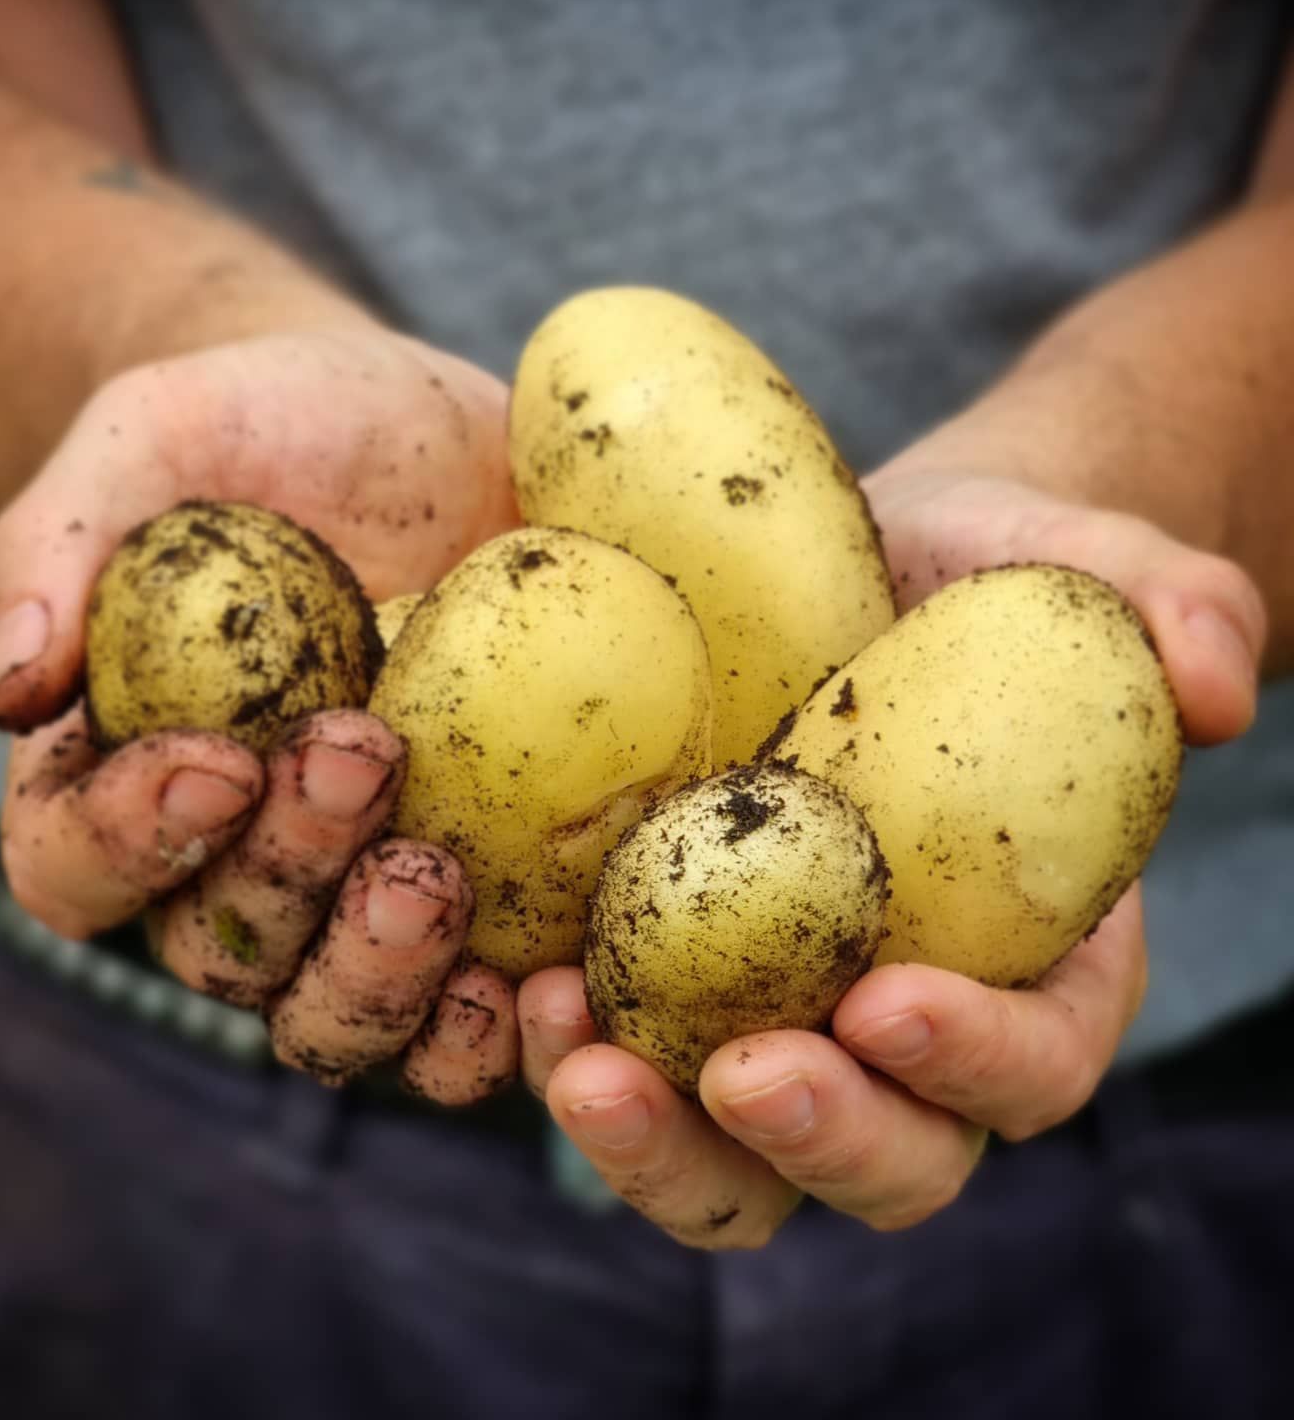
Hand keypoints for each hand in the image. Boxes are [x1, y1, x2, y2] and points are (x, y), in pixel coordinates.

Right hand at [0, 324, 521, 1100]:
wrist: (411, 429)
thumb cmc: (261, 426)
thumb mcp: (156, 436)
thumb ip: (63, 544)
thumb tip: (7, 690)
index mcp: (127, 776)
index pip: (77, 862)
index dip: (129, 841)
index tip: (220, 758)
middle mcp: (240, 860)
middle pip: (228, 954)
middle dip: (289, 882)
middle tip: (362, 761)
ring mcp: (369, 883)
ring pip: (349, 1012)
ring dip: (394, 986)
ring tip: (449, 901)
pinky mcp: (492, 879)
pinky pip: (490, 995)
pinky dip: (515, 1018)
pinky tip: (557, 979)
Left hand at [521, 467, 1265, 1245]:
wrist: (841, 576)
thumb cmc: (974, 580)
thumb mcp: (1075, 566)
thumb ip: (1171, 608)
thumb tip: (1213, 688)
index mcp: (1035, 964)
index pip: (1035, 1063)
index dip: (974, 1060)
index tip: (885, 999)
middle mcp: (905, 1027)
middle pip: (889, 1161)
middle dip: (817, 1137)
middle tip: (734, 1072)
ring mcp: (775, 1020)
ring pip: (735, 1164)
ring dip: (660, 1139)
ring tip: (572, 1047)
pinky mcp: (665, 985)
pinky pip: (623, 1066)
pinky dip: (569, 1056)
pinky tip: (517, 982)